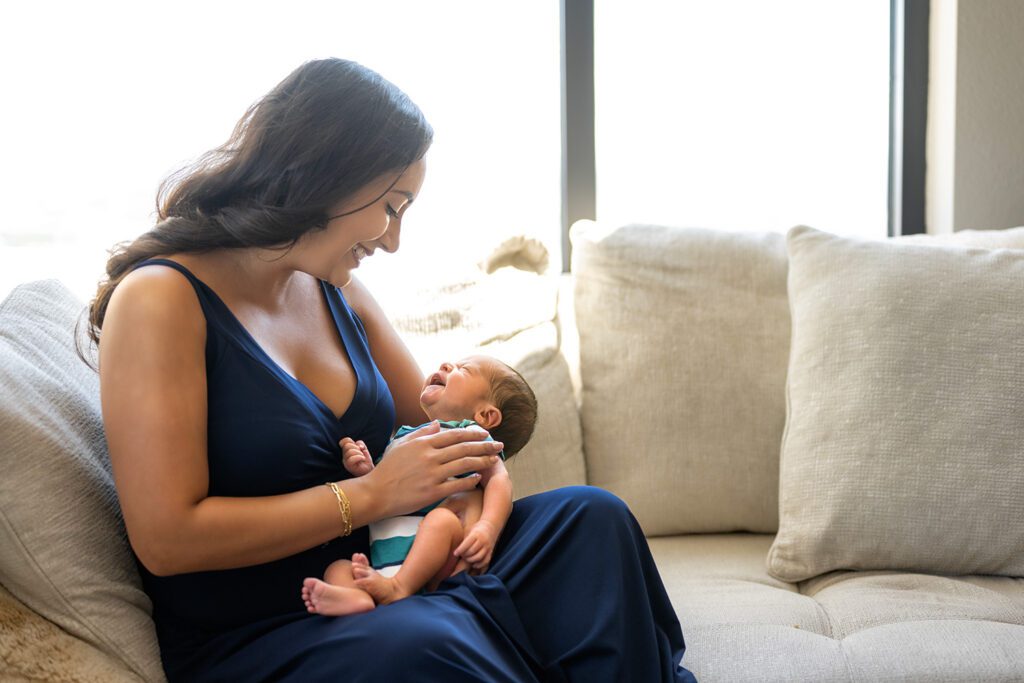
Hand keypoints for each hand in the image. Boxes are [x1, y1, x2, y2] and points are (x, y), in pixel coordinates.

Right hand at [340, 438, 373, 475]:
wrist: (369, 470)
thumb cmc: (364, 459)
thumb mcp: (363, 448)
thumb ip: (360, 443)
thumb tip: (359, 446)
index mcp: (346, 450)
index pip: (344, 441)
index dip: (351, 441)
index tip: (357, 446)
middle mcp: (344, 456)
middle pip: (347, 445)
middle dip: (356, 448)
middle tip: (361, 453)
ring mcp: (346, 462)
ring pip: (350, 452)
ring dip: (359, 453)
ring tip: (362, 457)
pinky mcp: (349, 466)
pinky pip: (351, 459)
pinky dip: (360, 457)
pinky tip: (363, 459)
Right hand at [364, 421, 504, 517]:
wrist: (375, 492)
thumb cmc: (388, 468)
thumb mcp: (401, 444)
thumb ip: (421, 433)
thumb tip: (437, 425)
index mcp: (424, 443)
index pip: (454, 435)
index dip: (472, 434)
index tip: (485, 434)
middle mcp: (430, 457)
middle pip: (464, 448)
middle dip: (484, 446)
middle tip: (499, 445)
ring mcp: (432, 475)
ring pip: (464, 465)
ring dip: (482, 461)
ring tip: (494, 460)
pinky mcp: (432, 492)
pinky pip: (456, 485)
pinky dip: (469, 480)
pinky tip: (479, 477)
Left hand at [454, 519, 499, 574]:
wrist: (489, 527)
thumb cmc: (474, 530)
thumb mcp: (468, 531)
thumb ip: (463, 539)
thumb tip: (451, 545)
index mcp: (476, 534)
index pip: (467, 544)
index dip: (460, 550)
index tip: (455, 553)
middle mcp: (482, 540)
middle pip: (472, 551)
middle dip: (464, 555)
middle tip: (460, 555)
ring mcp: (487, 547)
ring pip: (478, 557)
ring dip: (470, 560)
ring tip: (466, 558)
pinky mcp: (490, 552)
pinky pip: (485, 561)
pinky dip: (479, 564)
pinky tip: (473, 564)